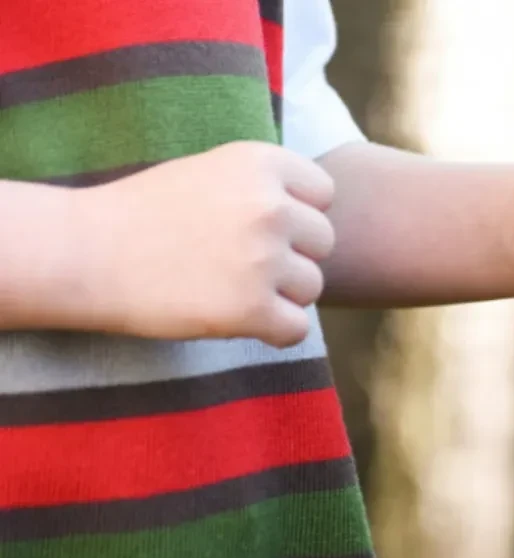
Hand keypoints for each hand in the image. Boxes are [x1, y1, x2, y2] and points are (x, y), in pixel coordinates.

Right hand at [78, 141, 335, 346]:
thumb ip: (265, 186)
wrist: (83, 253)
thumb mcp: (210, 171)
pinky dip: (275, 332)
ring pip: (312, 286)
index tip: (256, 226)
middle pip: (323, 242)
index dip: (297, 214)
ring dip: (282, 294)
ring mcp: (263, 259)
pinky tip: (239, 320)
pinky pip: (297, 328)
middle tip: (241, 263)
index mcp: (261, 163)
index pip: (323, 194)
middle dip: (292, 256)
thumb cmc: (143, 214)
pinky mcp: (250, 309)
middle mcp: (270, 206)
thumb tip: (318, 215)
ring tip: (231, 288)